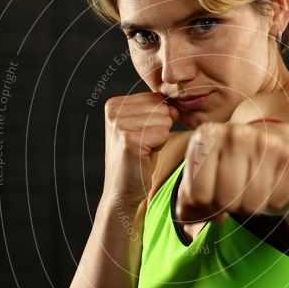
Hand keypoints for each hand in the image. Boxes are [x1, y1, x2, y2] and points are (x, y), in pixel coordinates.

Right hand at [102, 92, 178, 206]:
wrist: (122, 189)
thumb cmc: (138, 158)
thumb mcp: (144, 126)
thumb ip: (156, 109)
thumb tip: (174, 107)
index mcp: (114, 104)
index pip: (156, 98)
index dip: (158, 119)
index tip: (142, 136)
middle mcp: (113, 111)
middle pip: (161, 108)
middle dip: (159, 128)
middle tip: (143, 145)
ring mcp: (119, 124)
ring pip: (164, 120)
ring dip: (159, 138)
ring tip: (143, 150)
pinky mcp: (129, 140)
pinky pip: (162, 133)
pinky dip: (159, 146)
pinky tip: (144, 155)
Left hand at [175, 120, 288, 223]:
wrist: (270, 136)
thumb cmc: (227, 162)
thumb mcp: (201, 172)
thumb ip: (187, 201)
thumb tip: (188, 218)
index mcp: (206, 136)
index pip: (198, 195)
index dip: (205, 205)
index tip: (211, 195)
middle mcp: (236, 133)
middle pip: (226, 200)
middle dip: (227, 206)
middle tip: (232, 194)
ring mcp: (267, 142)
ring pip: (252, 204)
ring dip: (250, 207)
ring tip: (249, 190)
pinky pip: (277, 201)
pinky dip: (272, 203)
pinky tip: (269, 185)